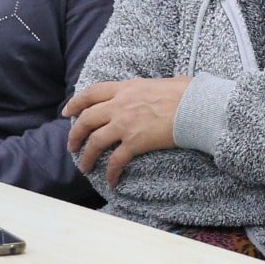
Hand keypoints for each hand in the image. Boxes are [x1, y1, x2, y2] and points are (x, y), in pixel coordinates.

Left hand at [64, 78, 190, 185]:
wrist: (197, 106)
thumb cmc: (186, 92)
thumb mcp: (158, 83)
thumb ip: (144, 90)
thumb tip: (147, 94)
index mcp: (126, 88)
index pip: (92, 93)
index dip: (76, 103)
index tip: (67, 112)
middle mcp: (120, 105)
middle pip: (87, 119)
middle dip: (75, 134)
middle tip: (72, 145)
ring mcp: (126, 124)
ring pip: (95, 141)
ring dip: (86, 156)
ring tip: (84, 166)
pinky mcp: (136, 142)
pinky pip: (116, 160)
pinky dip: (111, 172)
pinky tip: (111, 180)